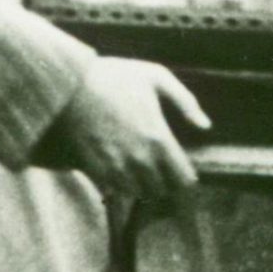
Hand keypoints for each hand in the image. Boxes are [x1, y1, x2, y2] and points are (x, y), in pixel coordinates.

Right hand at [54, 57, 206, 206]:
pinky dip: (121, 187)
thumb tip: (204, 125)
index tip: (183, 175)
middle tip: (161, 174)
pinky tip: (120, 171)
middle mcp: (140, 159)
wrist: (67, 85)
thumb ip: (185, 101)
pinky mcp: (95, 170)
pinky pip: (116, 192)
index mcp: (158, 138)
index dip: (186, 181)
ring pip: (139, 195)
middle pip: (161, 191)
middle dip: (164, 185)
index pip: (183, 180)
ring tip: (140, 174)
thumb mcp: (156, 76)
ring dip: (143, 188)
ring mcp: (116, 167)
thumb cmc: (113, 76)